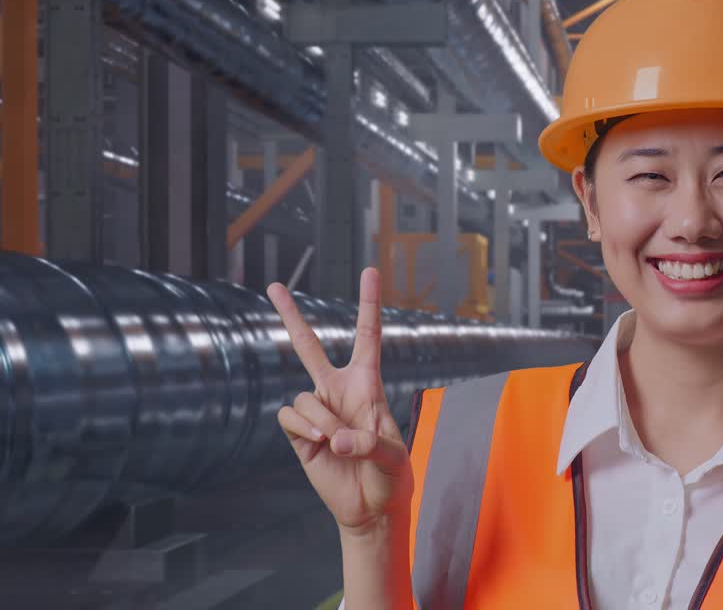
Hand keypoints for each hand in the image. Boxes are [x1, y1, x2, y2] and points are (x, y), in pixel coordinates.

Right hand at [268, 267, 413, 535]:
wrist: (371, 506)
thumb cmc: (392, 475)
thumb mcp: (395, 457)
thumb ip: (371, 443)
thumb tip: (335, 437)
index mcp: (368, 385)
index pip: (369, 335)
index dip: (369, 303)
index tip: (370, 270)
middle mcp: (338, 391)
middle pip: (310, 347)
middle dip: (291, 316)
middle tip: (273, 285)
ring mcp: (317, 411)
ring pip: (303, 397)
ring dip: (320, 420)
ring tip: (338, 442)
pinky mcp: (300, 434)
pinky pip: (289, 417)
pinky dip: (304, 429)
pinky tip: (320, 443)